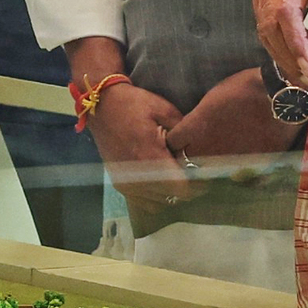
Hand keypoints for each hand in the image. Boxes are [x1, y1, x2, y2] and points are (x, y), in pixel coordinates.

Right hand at [81, 77, 193, 213]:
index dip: (197, 185)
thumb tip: (199, 150)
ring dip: (172, 192)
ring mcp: (127, 184)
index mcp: (150, 158)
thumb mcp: (165, 110)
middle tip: (195, 173)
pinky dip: (156, 195)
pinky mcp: (120, 185)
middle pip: (173, 197)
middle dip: (188, 188)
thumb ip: (184, 134)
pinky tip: (160, 179)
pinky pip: (145, 201)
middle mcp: (137, 177)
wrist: (101, 107)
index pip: (181, 188)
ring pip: (160, 202)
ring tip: (176, 174)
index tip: (205, 175)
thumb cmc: (134, 105)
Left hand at [165, 65, 296, 164]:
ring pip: (208, 171)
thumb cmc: (247, 88)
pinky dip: (233, 171)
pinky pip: (233, 176)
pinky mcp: (246, 168)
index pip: (173, 142)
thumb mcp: (214, 97)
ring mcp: (226, 161)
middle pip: (186, 161)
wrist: (282, 98)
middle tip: (197, 150)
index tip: (181, 138)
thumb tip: (194, 128)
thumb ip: (199, 118)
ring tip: (218, 158)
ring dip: (209, 166)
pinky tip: (238, 163)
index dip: (176, 140)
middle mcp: (207, 148)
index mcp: (196, 127)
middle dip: (188, 156)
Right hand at [256, 0, 307, 82]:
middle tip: (307, 77)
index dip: (294, 40)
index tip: (307, 62)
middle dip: (288, 54)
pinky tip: (289, 60)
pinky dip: (275, 44)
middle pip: (271, 22)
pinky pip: (264, 22)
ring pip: (264, 25)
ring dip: (281, 54)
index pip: (286, 9)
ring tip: (300, 75)